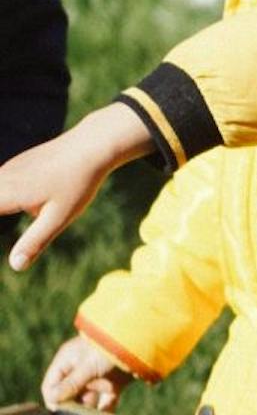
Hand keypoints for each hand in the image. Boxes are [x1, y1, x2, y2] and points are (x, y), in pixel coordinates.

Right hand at [0, 103, 154, 269]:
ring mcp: (6, 170)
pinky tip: (27, 197)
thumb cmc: (77, 184)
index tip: (0, 229)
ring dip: (2, 205)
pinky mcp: (14, 166)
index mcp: (6, 193)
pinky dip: (2, 196)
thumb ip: (35, 241)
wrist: (90, 147)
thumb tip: (16, 266)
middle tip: (29, 211)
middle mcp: (0, 179)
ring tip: (35, 207)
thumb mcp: (59, 217)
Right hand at [41, 335, 131, 411]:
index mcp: (66, 362)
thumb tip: (52, 400)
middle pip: (69, 395)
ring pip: (88, 400)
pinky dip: (105, 411)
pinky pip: (106, 402)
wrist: (141, 340)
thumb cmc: (108, 349)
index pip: (51, 386)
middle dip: (73, 407)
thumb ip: (71, 384)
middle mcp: (79, 370)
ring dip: (89, 410)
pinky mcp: (114, 384)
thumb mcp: (87, 366)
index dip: (54, 400)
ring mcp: (97, 378)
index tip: (60, 414)